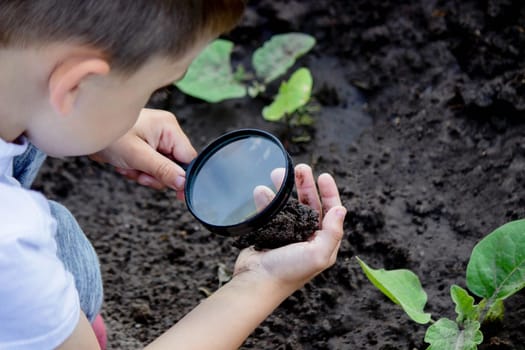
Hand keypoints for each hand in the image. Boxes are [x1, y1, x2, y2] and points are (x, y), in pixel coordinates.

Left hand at [89, 108, 196, 198]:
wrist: (81, 131)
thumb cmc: (108, 136)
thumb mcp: (137, 156)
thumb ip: (163, 170)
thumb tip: (184, 183)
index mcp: (169, 128)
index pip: (188, 158)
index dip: (184, 176)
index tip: (179, 194)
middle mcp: (165, 131)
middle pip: (175, 165)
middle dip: (156, 174)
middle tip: (139, 173)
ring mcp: (155, 139)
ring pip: (161, 169)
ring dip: (144, 174)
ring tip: (128, 167)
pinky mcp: (146, 146)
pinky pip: (150, 166)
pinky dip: (138, 170)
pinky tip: (125, 165)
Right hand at [234, 163, 346, 292]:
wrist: (256, 282)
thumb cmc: (288, 271)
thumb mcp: (318, 254)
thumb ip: (333, 232)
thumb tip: (341, 209)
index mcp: (322, 242)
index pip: (331, 211)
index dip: (329, 192)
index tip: (323, 175)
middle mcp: (307, 237)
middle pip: (309, 203)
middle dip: (305, 184)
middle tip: (300, 167)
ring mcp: (287, 234)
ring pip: (288, 204)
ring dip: (283, 188)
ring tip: (276, 173)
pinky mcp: (269, 233)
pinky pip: (270, 211)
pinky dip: (266, 200)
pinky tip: (261, 190)